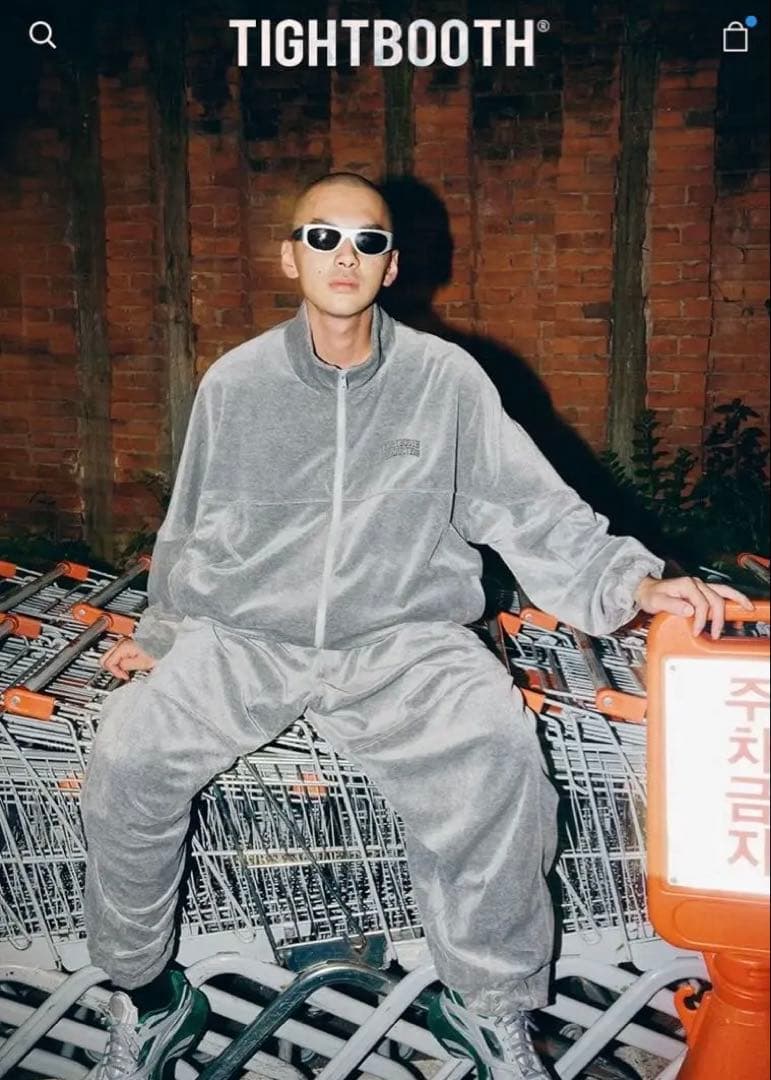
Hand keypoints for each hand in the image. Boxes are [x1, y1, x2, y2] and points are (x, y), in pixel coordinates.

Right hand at [100, 637, 156, 680]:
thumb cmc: (156, 651)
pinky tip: (129, 665)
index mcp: (123, 646)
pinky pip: (117, 655)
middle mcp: (121, 643)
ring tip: (128, 671)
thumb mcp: (141, 663)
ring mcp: (123, 643)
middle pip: (105, 659)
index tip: (124, 676)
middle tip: (123, 674)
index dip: (116, 672)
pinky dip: (120, 662)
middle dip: (112, 669)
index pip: (108, 663)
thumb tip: (119, 669)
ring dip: (117, 666)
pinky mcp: (126, 645)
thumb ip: (126, 666)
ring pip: (110, 657)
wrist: (163, 645)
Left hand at [635, 575, 753, 638]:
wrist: (646, 590)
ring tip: (747, 609)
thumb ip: (672, 605)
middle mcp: (695, 583)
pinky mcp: (702, 591)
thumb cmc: (651, 595)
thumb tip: (689, 610)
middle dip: (718, 618)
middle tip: (715, 634)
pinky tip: (738, 606)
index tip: (696, 631)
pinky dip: (732, 599)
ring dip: (736, 601)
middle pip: (715, 599)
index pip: (701, 603)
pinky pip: (721, 594)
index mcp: (686, 585)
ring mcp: (700, 586)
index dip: (701, 619)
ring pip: (723, 591)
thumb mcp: (656, 601)